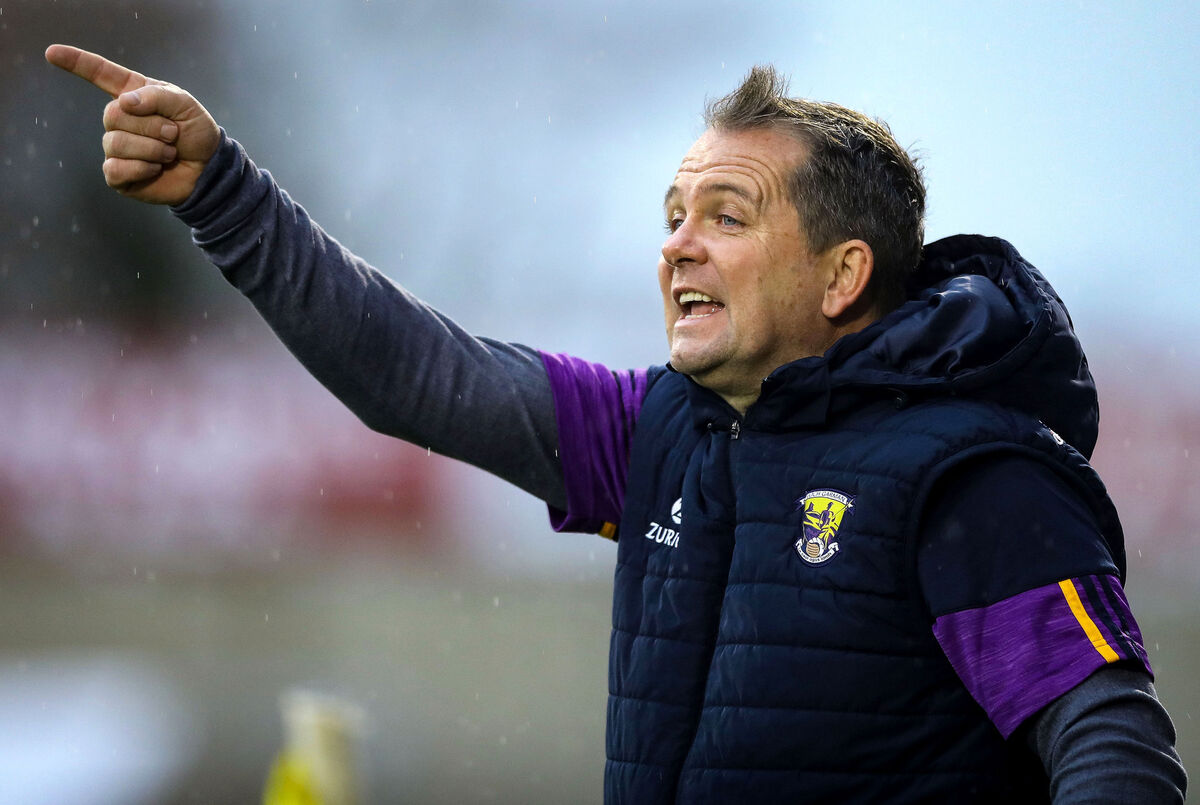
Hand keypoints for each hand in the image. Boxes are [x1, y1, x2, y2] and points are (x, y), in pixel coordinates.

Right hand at [45, 44, 220, 205]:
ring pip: (117, 142)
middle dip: (151, 126)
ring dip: (152, 149)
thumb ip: (156, 96)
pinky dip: (142, 168)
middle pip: (114, 114)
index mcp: (132, 95)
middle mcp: (119, 119)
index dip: (76, 63)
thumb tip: (125, 102)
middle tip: (172, 133)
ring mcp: (116, 147)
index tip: (52, 52)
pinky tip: (156, 169)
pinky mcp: (118, 174)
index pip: (99, 74)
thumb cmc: (195, 132)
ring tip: (169, 152)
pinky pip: (116, 169)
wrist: (209, 168)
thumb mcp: (185, 104)